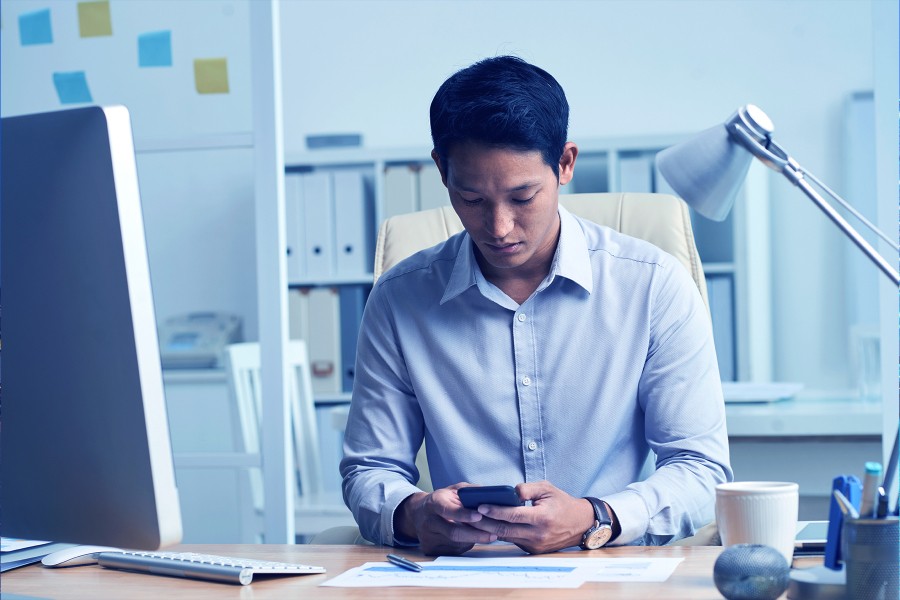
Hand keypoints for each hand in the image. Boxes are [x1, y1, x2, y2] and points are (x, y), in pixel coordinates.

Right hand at [394, 483, 497, 555]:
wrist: (417, 514)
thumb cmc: (442, 501)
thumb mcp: (453, 490)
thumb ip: (470, 491)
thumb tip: (490, 494)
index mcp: (434, 503)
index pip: (448, 510)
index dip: (463, 514)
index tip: (479, 516)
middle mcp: (428, 521)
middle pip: (453, 532)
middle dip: (476, 534)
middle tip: (493, 534)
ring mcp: (428, 537)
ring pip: (456, 543)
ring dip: (474, 540)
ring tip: (488, 535)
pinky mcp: (430, 549)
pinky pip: (454, 550)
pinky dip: (466, 545)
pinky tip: (473, 539)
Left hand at [467, 480, 594, 553]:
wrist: (580, 524)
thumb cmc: (561, 503)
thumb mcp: (547, 489)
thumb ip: (527, 489)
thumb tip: (510, 492)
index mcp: (542, 517)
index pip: (513, 515)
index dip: (495, 510)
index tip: (480, 506)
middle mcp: (538, 534)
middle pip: (505, 529)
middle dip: (485, 522)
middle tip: (470, 514)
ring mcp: (535, 544)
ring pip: (507, 537)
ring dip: (490, 528)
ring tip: (475, 519)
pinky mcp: (533, 550)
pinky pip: (514, 541)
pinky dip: (502, 533)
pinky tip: (490, 525)